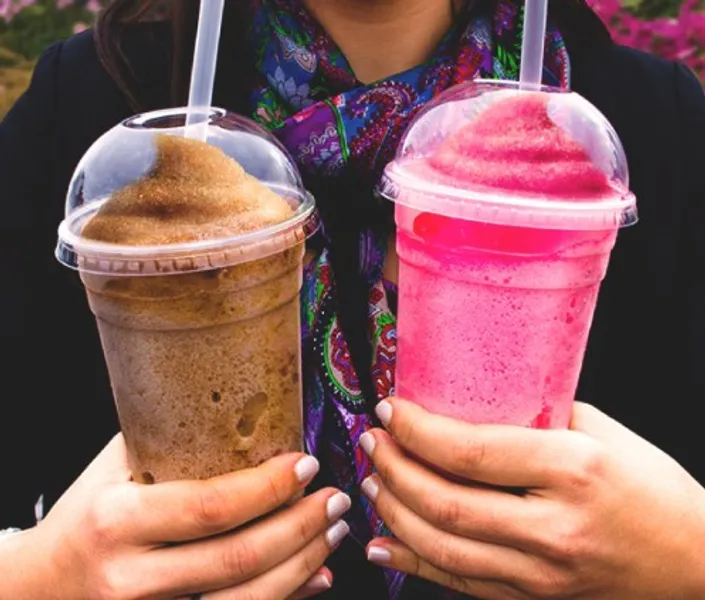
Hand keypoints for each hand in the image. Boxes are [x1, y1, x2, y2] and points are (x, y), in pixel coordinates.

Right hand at [1, 434, 350, 599]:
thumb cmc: (85, 514)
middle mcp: (131, 576)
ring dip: (302, 564)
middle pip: (238, 559)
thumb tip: (249, 413)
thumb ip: (172, 441)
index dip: (268, 489)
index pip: (209, 507)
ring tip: (333, 532)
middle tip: (335, 499)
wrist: (39, 587)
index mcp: (117, 519)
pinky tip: (313, 575)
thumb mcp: (115, 466)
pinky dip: (286, 599)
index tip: (305, 465)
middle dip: (301, 527)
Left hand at [360, 398, 704, 598]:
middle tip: (374, 441)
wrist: (694, 562)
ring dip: (395, 511)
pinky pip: (459, 583)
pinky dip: (414, 562)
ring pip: (443, 547)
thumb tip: (474, 398)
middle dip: (395, 467)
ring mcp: (542, 573)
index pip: (471, 451)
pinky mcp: (534, 598)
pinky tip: (384, 543)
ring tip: (373, 480)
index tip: (390, 410)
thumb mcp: (602, 431)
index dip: (418, 430)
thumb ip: (537, 414)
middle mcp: (553, 527)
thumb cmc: (653, 486)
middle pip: (446, 502)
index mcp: (573, 470)